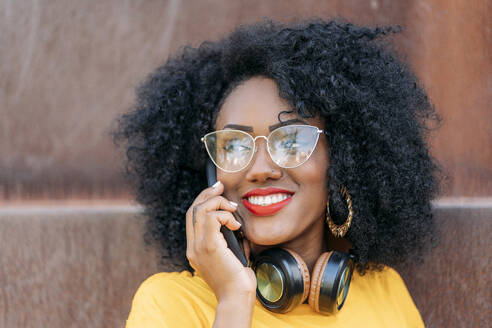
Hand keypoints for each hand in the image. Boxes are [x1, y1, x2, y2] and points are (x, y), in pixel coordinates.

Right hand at [185, 181, 256, 302]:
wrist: (236, 296)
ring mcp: (198, 247)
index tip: (217, 191)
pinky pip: (212, 218)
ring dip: (218, 203)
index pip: (192, 217)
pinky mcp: (209, 247)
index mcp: (195, 249)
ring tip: (232, 209)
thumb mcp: (230, 255)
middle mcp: (193, 247)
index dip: (203, 200)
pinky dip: (225, 215)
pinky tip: (235, 224)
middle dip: (207, 194)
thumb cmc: (237, 280)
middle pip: (193, 209)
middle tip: (221, 187)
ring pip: (200, 210)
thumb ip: (226, 240)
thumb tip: (235, 224)